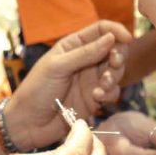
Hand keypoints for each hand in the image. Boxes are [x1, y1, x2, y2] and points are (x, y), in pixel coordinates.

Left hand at [7, 20, 131, 150]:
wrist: (28, 123)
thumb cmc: (36, 90)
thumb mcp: (58, 67)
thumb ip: (85, 53)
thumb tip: (111, 37)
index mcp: (73, 45)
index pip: (101, 30)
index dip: (116, 31)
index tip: (127, 39)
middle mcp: (85, 60)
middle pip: (114, 50)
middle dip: (118, 56)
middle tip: (114, 63)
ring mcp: (91, 79)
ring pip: (116, 71)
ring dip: (114, 77)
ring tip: (101, 86)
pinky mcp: (95, 98)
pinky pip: (112, 92)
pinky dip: (109, 93)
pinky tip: (96, 98)